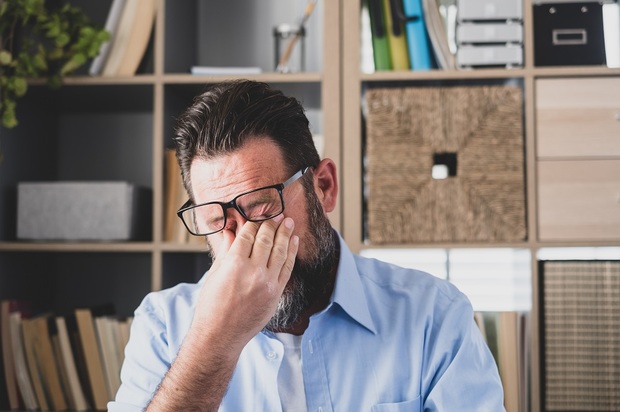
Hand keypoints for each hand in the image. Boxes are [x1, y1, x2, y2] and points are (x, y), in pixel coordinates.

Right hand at [191, 215, 298, 350]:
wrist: (221, 335)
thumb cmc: (212, 306)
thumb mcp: (215, 274)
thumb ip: (226, 250)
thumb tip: (229, 230)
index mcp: (234, 264)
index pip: (248, 234)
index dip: (254, 221)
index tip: (259, 213)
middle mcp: (253, 272)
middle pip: (266, 240)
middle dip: (272, 223)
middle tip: (278, 213)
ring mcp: (267, 283)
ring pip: (280, 251)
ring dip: (285, 234)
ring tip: (289, 222)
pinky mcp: (276, 293)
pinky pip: (287, 268)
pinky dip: (291, 252)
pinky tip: (293, 241)